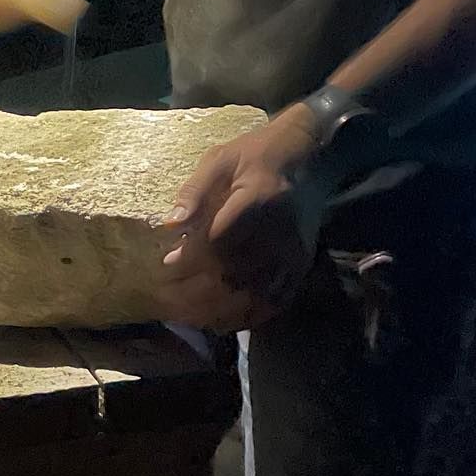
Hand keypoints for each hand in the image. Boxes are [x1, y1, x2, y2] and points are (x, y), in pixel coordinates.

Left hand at [153, 107, 328, 331]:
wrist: (309, 159)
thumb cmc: (256, 155)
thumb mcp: (219, 160)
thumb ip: (194, 193)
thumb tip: (170, 225)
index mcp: (258, 201)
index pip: (220, 241)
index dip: (191, 258)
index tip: (166, 265)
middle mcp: (281, 233)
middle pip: (235, 274)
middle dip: (198, 290)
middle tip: (167, 297)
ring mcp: (294, 254)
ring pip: (254, 295)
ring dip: (218, 309)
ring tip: (187, 314)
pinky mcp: (301, 267)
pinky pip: (273, 303)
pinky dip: (246, 315)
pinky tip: (220, 320)